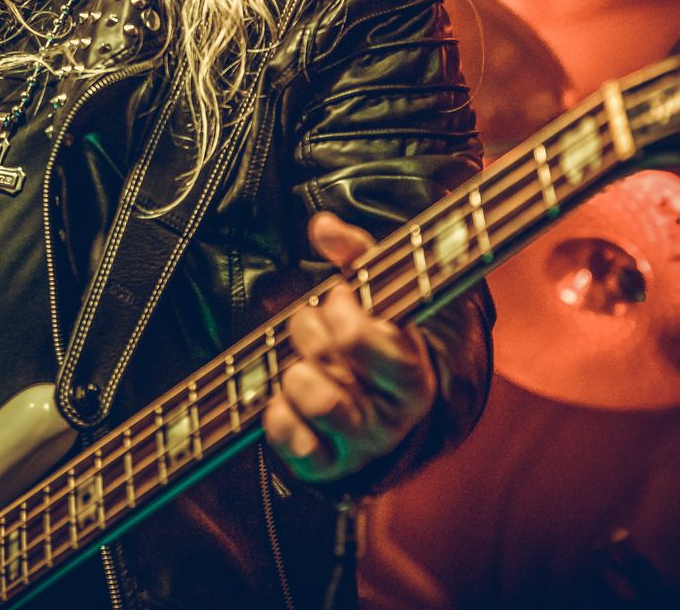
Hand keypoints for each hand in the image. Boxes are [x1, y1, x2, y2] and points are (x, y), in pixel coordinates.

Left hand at [262, 212, 436, 482]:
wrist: (383, 412)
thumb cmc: (377, 341)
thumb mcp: (380, 295)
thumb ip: (357, 253)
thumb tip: (322, 225)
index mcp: (412, 372)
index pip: (362, 339)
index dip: (340, 312)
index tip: (340, 300)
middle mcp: (391, 416)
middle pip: (327, 360)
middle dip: (311, 331)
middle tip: (318, 329)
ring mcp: (359, 444)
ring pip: (309, 396)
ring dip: (295, 370)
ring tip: (303, 365)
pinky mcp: (326, 465)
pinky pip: (287, 435)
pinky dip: (276, 411)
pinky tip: (285, 398)